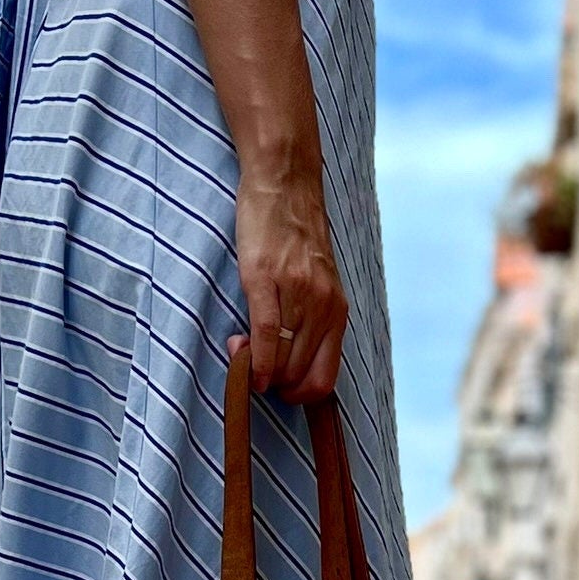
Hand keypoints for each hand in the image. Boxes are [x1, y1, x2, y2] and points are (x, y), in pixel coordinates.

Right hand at [230, 163, 347, 403]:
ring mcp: (296, 293)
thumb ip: (309, 320)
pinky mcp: (265, 279)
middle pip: (299, 375)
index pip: (324, 379)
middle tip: (254, 368)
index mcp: (336, 311)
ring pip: (281, 360)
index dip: (299, 396)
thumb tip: (285, 362)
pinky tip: (243, 361)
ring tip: (242, 351)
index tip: (278, 386)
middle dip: (273, 384)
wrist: (285, 184)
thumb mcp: (316, 283)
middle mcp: (322, 306)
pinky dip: (254, 359)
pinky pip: (264, 335)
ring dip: (259, 371)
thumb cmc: (295, 235)